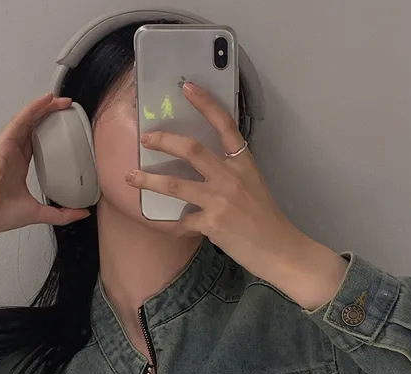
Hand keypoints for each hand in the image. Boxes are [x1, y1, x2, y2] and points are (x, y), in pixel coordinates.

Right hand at [0, 93, 90, 234]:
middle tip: (67, 108)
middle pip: (33, 127)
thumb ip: (62, 214)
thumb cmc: (0, 214)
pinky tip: (45, 99)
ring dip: (43, 108)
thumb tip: (82, 212)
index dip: (52, 133)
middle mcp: (13, 153)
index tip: (67, 129)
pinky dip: (33, 108)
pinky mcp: (4, 142)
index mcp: (19, 167)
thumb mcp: (40, 213)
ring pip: (27, 119)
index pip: (38, 143)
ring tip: (59, 99)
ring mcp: (8, 146)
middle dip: (50, 115)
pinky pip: (20, 120)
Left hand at [124, 81, 310, 282]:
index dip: (206, 104)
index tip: (187, 87)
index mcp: (243, 163)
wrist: (278, 249)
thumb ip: (230, 174)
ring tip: (131, 177)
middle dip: (164, 141)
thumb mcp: (253, 186)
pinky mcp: (211, 223)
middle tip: (146, 138)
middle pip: (191, 149)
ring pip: (175, 184)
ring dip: (149, 180)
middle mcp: (230, 177)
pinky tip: (173, 226)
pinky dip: (176, 223)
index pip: (225, 125)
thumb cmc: (266, 220)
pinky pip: (183, 220)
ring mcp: (220, 200)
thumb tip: (203, 171)